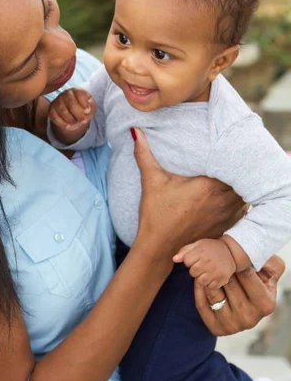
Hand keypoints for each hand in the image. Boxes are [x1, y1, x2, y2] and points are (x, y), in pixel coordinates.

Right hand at [49, 88, 96, 130]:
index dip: (84, 103)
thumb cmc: (84, 109)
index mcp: (77, 91)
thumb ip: (91, 106)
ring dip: (71, 120)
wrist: (75, 116)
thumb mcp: (91, 107)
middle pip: (71, 103)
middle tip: (84, 121)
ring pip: (62, 111)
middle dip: (78, 114)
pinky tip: (68, 126)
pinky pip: (54, 117)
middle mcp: (66, 94)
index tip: (87, 111)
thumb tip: (86, 110)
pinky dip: (62, 123)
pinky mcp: (51, 109)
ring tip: (75, 122)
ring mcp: (57, 101)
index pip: (79, 94)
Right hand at [131, 128, 244, 259]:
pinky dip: (237, 202)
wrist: (159, 248)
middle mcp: (222, 201)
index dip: (232, 156)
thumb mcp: (151, 181)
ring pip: (244, 195)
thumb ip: (144, 154)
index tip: (225, 149)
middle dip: (237, 170)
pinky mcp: (225, 227)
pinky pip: (241, 210)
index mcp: (209, 186)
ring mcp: (226, 216)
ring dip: (239, 186)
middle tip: (228, 161)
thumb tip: (135, 132)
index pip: (232, 165)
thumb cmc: (156, 215)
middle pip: (242, 179)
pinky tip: (227, 197)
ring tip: (230, 177)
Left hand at [173, 238, 235, 288]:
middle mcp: (208, 262)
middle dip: (196, 270)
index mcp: (201, 251)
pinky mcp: (222, 279)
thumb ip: (185, 251)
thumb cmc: (211, 248)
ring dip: (203, 278)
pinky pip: (210, 287)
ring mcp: (215, 271)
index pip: (186, 261)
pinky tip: (214, 276)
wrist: (231, 251)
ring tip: (208, 271)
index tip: (196, 258)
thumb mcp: (198, 244)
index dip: (190, 261)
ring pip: (200, 281)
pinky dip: (211, 283)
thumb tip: (174, 259)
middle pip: (192, 272)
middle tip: (204, 265)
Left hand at [194, 255, 284, 335]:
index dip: (235, 259)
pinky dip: (199, 289)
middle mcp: (249, 318)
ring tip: (207, 266)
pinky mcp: (216, 328)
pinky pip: (202, 304)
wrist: (247, 304)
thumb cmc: (259, 281)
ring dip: (207, 277)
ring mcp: (232, 325)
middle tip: (214, 257)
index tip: (229, 251)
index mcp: (265, 304)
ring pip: (213, 293)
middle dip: (220, 267)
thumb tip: (253, 255)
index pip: (245, 274)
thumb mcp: (270, 269)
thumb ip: (267, 261)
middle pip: (228, 283)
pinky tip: (200, 279)